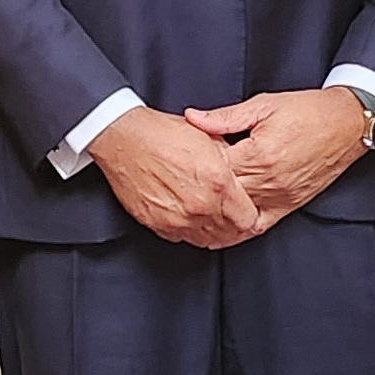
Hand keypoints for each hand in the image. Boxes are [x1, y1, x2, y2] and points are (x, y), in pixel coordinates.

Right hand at [88, 105, 264, 247]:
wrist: (123, 138)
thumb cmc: (160, 134)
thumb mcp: (207, 138)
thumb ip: (229, 160)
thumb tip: (240, 173)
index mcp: (218, 183)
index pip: (249, 218)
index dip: (251, 216)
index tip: (248, 213)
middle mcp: (199, 206)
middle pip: (230, 234)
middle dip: (235, 227)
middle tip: (232, 218)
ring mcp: (177, 219)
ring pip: (208, 240)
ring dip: (213, 232)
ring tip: (212, 219)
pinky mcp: (158, 224)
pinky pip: (183, 238)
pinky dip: (190, 230)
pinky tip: (190, 217)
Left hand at [180, 86, 370, 223]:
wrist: (347, 125)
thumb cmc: (308, 111)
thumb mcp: (263, 106)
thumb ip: (225, 117)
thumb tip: (192, 118)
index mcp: (258, 155)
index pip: (214, 168)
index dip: (194, 164)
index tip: (180, 158)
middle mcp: (268, 181)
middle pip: (222, 194)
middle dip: (201, 189)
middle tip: (180, 183)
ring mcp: (279, 197)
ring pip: (237, 213)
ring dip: (216, 210)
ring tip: (193, 206)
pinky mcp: (289, 206)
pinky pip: (258, 224)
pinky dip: (238, 227)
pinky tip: (222, 226)